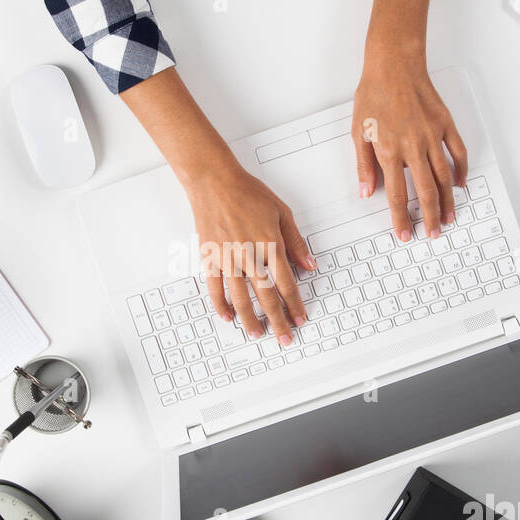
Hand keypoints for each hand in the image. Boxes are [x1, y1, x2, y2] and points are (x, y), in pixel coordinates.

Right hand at [184, 155, 315, 347]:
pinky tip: (227, 316)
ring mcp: (228, 258)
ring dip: (249, 319)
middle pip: (266, 296)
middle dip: (276, 320)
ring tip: (256, 333)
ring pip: (240, 297)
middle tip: (283, 337)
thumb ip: (295, 241)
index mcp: (270, 244)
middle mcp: (249, 255)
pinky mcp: (210, 257)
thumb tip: (309, 264)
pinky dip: (220, 304)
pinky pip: (215, 287)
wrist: (214, 181)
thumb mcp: (281, 212)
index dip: (294, 304)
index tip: (299, 319)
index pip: (286, 283)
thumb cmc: (247, 192)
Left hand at [352, 45, 467, 242]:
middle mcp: (413, 147)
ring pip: (444, 177)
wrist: (394, 65)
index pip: (397, 195)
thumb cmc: (373, 95)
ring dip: (448, 201)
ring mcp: (432, 136)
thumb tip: (366, 192)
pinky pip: (458, 152)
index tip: (405, 234)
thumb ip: (364, 165)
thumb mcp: (358, 132)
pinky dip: (461, 170)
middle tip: (433, 233)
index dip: (401, 218)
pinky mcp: (445, 124)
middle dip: (430, 217)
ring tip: (449, 217)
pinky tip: (460, 183)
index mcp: (390, 152)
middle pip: (425, 192)